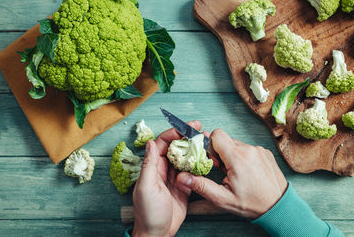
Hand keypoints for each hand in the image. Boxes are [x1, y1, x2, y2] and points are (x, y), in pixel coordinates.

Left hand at [132, 121, 201, 236]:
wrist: (157, 234)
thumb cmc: (148, 212)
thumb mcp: (147, 186)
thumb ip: (149, 164)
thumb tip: (150, 142)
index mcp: (152, 167)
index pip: (162, 144)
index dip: (173, 133)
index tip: (186, 127)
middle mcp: (162, 169)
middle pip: (174, 148)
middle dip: (186, 137)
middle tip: (199, 129)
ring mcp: (174, 178)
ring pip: (184, 158)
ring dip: (193, 149)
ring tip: (205, 141)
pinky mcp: (183, 187)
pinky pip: (191, 172)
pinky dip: (198, 165)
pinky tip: (206, 159)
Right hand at [177, 129, 286, 218]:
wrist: (279, 207)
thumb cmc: (252, 204)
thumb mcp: (223, 199)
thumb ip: (201, 185)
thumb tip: (182, 178)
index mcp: (237, 158)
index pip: (217, 134)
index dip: (210, 145)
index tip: (212, 160)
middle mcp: (249, 149)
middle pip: (226, 140)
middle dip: (220, 152)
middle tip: (223, 170)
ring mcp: (259, 149)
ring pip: (237, 144)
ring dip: (232, 155)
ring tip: (236, 173)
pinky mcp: (266, 152)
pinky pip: (248, 148)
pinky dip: (244, 157)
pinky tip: (246, 172)